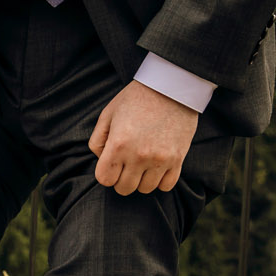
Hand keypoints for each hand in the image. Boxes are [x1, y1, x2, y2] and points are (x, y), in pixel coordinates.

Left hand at [89, 79, 198, 194]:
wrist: (171, 86)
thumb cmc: (136, 98)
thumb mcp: (108, 113)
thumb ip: (98, 140)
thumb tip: (101, 160)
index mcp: (118, 144)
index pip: (104, 179)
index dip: (105, 174)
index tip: (111, 164)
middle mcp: (139, 156)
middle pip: (124, 188)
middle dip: (121, 179)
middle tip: (126, 164)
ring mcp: (160, 159)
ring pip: (145, 189)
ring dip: (141, 180)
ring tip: (142, 164)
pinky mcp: (178, 159)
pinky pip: (167, 185)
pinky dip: (160, 181)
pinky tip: (157, 167)